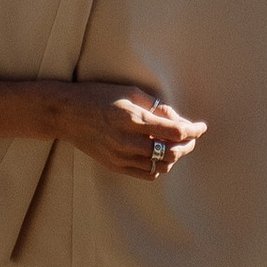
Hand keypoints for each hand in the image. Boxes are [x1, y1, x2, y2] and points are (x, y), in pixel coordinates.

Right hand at [58, 84, 206, 178]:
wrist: (66, 114)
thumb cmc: (98, 97)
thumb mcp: (129, 93)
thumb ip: (154, 107)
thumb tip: (176, 119)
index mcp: (131, 118)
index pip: (174, 131)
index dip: (193, 130)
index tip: (201, 127)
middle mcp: (126, 140)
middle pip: (171, 152)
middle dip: (187, 145)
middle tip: (192, 137)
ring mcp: (120, 156)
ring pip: (160, 166)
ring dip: (174, 157)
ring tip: (177, 145)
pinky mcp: (115, 165)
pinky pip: (146, 173)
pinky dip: (159, 166)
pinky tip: (160, 155)